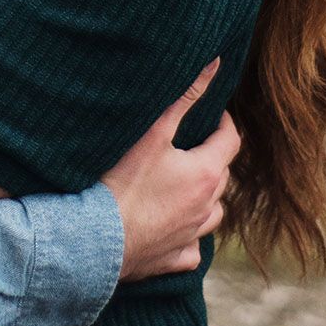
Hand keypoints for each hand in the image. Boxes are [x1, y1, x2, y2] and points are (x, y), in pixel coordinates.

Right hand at [103, 65, 240, 279]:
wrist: (94, 238)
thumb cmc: (122, 181)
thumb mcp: (154, 131)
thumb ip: (186, 96)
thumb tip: (215, 65)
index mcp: (205, 173)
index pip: (230, 140)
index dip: (224, 123)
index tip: (214, 114)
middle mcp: (206, 207)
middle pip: (222, 176)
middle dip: (213, 157)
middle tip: (195, 143)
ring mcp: (191, 236)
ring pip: (214, 214)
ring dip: (208, 198)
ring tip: (190, 185)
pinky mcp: (173, 260)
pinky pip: (192, 249)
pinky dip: (190, 237)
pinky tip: (178, 230)